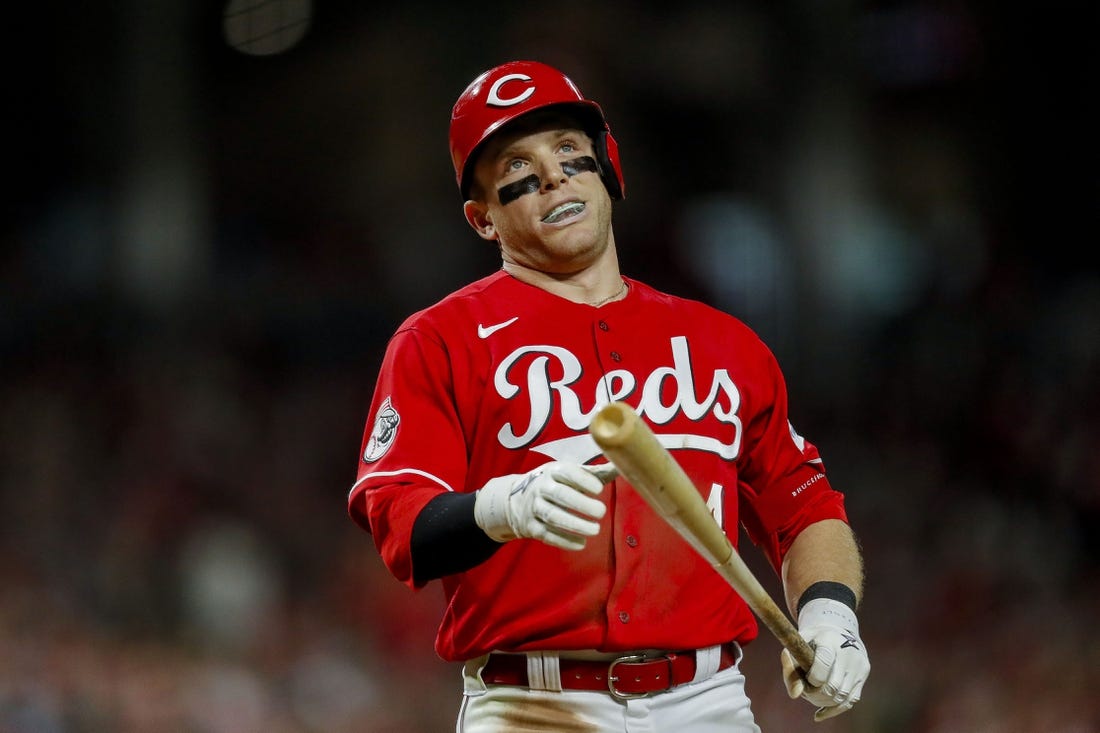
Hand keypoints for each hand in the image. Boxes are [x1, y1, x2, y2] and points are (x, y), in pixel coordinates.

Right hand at [473, 462, 610, 549]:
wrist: (517, 500)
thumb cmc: (554, 484)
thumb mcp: (569, 474)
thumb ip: (595, 473)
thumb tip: (622, 466)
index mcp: (552, 471)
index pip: (567, 472)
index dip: (583, 480)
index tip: (599, 490)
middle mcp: (540, 487)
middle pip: (559, 495)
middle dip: (581, 504)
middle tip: (601, 512)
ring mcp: (534, 508)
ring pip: (553, 516)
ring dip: (575, 524)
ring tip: (595, 530)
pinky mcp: (531, 527)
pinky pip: (547, 535)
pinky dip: (564, 541)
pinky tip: (581, 543)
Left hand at [780, 598, 869, 721]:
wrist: (838, 630)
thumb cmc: (812, 640)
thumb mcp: (797, 646)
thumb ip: (790, 668)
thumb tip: (795, 696)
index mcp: (828, 640)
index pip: (823, 664)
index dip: (812, 678)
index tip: (807, 678)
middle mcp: (848, 651)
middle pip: (832, 686)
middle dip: (815, 694)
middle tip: (807, 690)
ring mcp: (858, 664)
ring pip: (841, 697)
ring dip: (823, 702)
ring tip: (813, 695)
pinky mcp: (864, 674)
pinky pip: (850, 701)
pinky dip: (833, 709)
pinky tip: (820, 712)